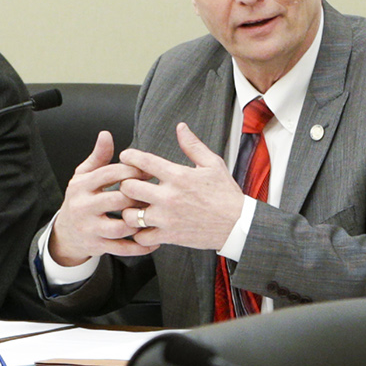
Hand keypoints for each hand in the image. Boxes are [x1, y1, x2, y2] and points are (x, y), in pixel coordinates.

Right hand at [48, 131, 153, 265]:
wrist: (65, 232)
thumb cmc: (82, 198)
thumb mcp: (84, 176)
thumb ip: (98, 157)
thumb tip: (106, 134)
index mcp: (81, 186)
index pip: (110, 173)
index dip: (132, 171)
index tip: (149, 171)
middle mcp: (83, 207)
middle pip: (117, 200)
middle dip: (139, 197)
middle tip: (155, 195)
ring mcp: (90, 228)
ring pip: (120, 226)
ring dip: (140, 222)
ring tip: (152, 216)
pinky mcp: (97, 246)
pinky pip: (122, 248)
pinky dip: (141, 247)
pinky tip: (154, 241)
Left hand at [117, 123, 247, 251]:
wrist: (238, 224)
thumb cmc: (226, 194)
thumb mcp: (213, 164)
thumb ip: (193, 145)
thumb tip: (181, 128)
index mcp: (178, 175)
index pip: (143, 161)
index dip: (129, 156)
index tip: (126, 158)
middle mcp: (169, 196)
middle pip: (128, 187)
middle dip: (126, 184)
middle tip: (131, 185)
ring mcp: (167, 218)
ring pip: (130, 214)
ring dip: (130, 210)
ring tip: (136, 208)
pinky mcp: (169, 236)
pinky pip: (141, 237)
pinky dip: (140, 234)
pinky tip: (145, 227)